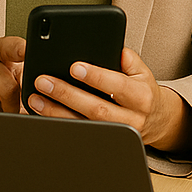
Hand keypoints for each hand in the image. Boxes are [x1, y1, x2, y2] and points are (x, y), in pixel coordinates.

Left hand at [26, 47, 191, 153]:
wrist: (156, 121)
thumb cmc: (143, 91)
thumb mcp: (142, 72)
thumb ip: (128, 59)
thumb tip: (113, 47)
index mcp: (141, 97)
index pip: (117, 85)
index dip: (96, 77)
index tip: (74, 67)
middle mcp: (130, 119)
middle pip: (96, 109)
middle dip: (67, 94)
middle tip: (44, 81)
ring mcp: (116, 135)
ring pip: (84, 126)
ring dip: (57, 113)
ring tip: (36, 98)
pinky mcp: (103, 143)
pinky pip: (80, 135)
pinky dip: (59, 125)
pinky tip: (42, 114)